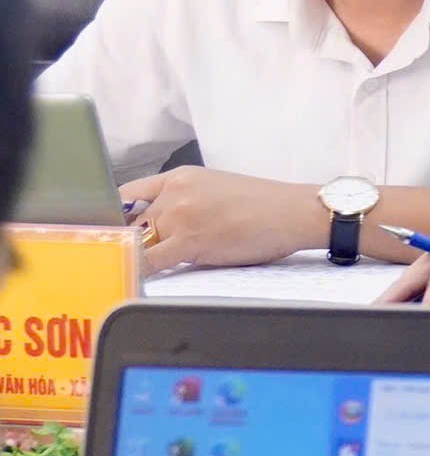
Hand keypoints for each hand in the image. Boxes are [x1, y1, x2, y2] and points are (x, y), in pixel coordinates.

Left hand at [119, 167, 324, 276]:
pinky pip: (150, 260)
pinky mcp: (190, 240)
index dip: (115, 215)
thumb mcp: (215, 189)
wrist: (294, 212)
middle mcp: (175, 192)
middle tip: (127, 258)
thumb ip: (182, 202)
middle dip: (130, 242)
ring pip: (138, 242)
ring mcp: (181, 215)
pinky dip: (139, 270)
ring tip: (136, 271)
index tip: (109, 230)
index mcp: (180, 177)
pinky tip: (134, 279)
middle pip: (130, 222)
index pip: (127, 193)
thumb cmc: (263, 205)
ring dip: (137, 257)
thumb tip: (156, 228)